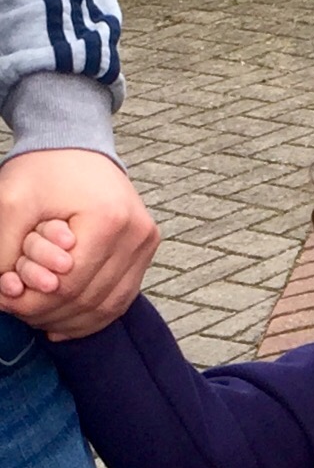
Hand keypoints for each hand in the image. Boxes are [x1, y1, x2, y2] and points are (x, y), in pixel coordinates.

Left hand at [0, 149, 158, 336]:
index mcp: (108, 219)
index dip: (34, 301)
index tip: (6, 300)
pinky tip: (65, 323)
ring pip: (108, 306)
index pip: (69, 283)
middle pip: (90, 298)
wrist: (76, 144)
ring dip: (70, 320)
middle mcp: (136, 235)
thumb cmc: (44, 169)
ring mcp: (146, 244)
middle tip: (18, 311)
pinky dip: (91, 317)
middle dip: (48, 312)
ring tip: (39, 319)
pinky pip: (121, 299)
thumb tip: (8, 295)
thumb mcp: (11, 201)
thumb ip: (5, 249)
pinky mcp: (146, 251)